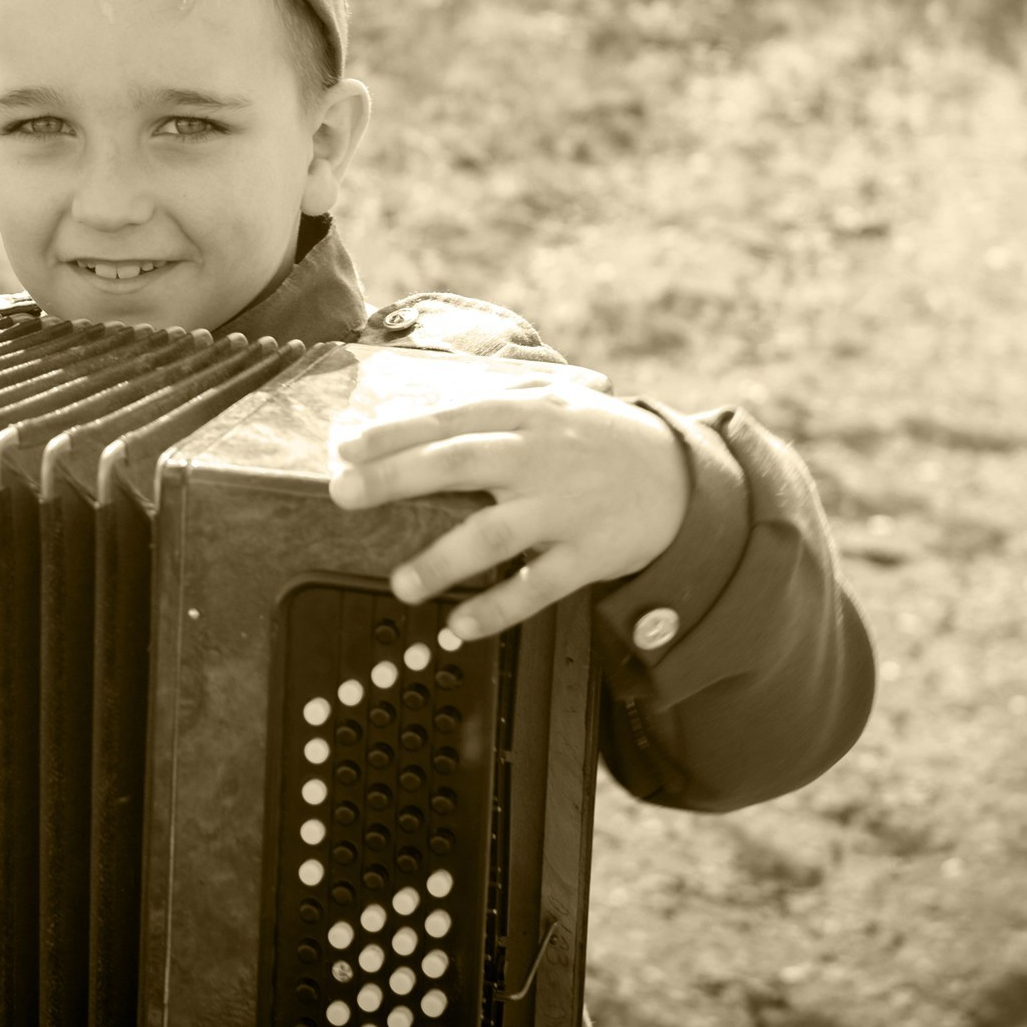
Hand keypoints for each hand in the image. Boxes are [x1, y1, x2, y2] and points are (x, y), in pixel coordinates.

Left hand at [327, 368, 689, 642]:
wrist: (682, 477)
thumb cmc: (598, 438)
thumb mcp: (551, 402)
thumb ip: (490, 408)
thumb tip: (414, 417)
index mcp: (526, 414)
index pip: (448, 420)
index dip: (394, 433)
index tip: (346, 448)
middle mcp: (540, 456)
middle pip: (459, 463)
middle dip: (396, 477)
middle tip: (344, 493)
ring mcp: (564, 507)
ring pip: (494, 533)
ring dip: (442, 559)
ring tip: (401, 585)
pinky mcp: (588, 553)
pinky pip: (537, 585)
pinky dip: (498, 608)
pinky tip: (460, 624)